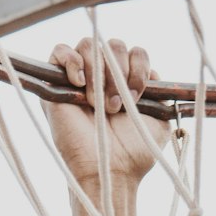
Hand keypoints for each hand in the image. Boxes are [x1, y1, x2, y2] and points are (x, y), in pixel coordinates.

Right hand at [44, 37, 168, 190]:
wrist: (110, 170)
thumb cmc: (134, 152)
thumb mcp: (158, 122)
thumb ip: (160, 95)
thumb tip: (154, 72)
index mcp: (126, 82)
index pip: (134, 52)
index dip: (139, 66)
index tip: (138, 95)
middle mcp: (104, 76)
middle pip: (112, 44)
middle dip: (119, 72)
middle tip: (117, 106)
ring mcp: (79, 77)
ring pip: (89, 45)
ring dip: (99, 73)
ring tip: (99, 104)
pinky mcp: (55, 82)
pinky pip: (60, 49)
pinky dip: (72, 61)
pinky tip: (80, 84)